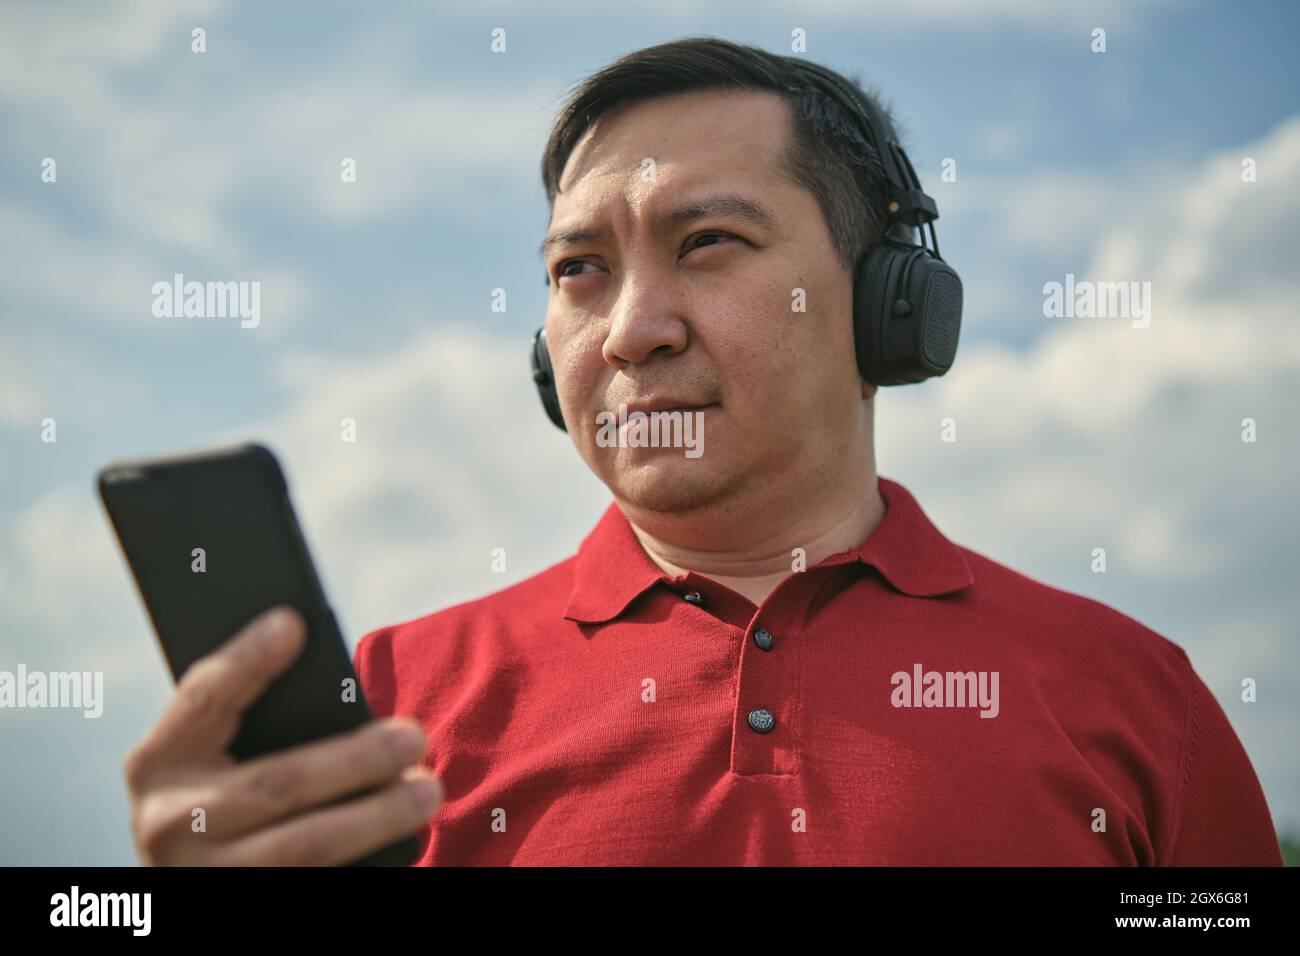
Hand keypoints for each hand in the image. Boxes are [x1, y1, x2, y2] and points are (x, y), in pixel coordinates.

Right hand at [123, 605, 441, 864]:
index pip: (202, 698)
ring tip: (428, 789)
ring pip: (304, 844)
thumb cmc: (224, 795)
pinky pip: (317, 879)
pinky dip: (368, 855)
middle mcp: (170, 822)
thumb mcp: (214, 756)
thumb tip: (333, 675)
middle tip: (414, 736)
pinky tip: (408, 837)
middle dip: (355, 759)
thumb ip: (253, 718)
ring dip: (377, 815)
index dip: (246, 659)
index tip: (293, 623)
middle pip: (276, 782)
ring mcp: (204, 876)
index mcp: (158, 762)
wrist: (199, 879)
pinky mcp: (243, 905)